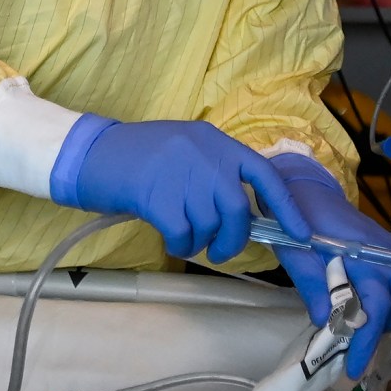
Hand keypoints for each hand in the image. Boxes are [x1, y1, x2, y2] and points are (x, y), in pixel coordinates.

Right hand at [59, 120, 311, 263]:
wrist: (90, 155)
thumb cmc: (138, 160)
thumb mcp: (184, 153)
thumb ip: (214, 174)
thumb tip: (246, 216)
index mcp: (215, 141)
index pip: (263, 173)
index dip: (286, 206)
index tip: (301, 233)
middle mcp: (203, 153)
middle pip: (237, 208)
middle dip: (234, 238)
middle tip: (220, 250)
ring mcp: (180, 172)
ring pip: (210, 224)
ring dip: (200, 242)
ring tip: (183, 238)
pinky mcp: (157, 195)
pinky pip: (183, 233)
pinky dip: (180, 244)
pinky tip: (169, 238)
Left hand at [271, 155, 390, 377]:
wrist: (305, 190)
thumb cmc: (297, 222)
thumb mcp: (296, 255)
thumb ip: (312, 285)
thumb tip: (327, 322)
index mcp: (363, 255)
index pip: (373, 307)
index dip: (365, 340)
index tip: (353, 369)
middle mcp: (384, 255)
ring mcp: (388, 253)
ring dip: (389, 321)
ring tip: (363, 343)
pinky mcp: (385, 254)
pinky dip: (389, 306)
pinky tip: (370, 322)